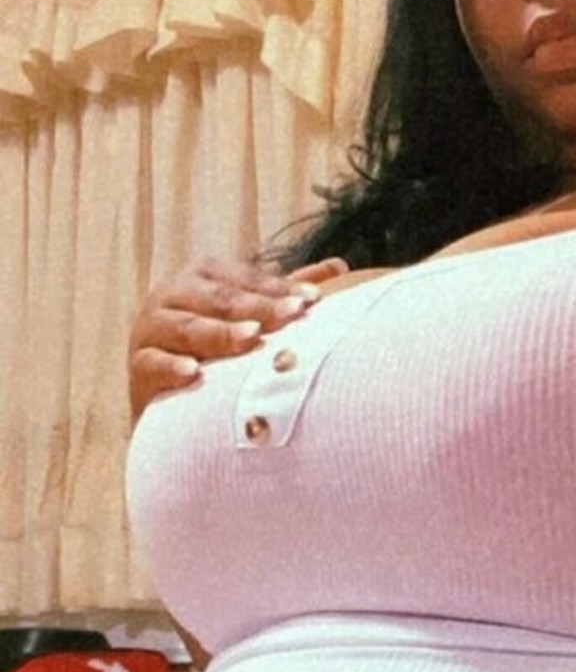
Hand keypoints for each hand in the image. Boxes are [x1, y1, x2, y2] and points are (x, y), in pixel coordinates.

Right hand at [128, 256, 347, 419]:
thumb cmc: (217, 352)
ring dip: (218, 333)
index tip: (314, 301)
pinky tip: (194, 373)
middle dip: (257, 307)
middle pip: (218, 300)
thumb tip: (341, 267)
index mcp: (201, 277)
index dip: (279, 290)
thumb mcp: (249, 318)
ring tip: (251, 339)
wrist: (168, 404)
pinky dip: (172, 366)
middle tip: (292, 315)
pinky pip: (152, 363)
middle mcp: (172, 295)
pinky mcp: (137, 366)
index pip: (245, 281)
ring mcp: (150, 329)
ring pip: (185, 326)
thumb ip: (286, 294)